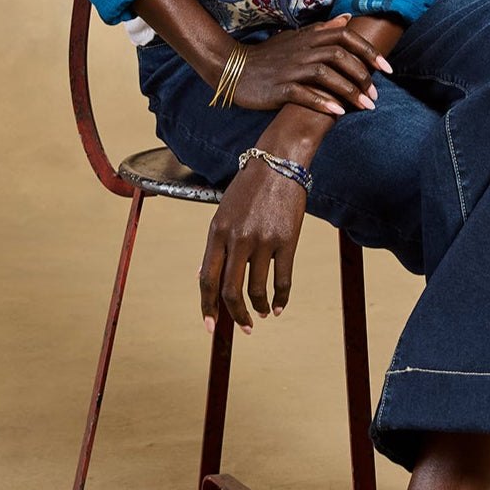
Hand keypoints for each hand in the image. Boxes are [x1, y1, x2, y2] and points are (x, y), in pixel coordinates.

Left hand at [199, 153, 308, 332]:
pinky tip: (280, 306)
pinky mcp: (287, 240)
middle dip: (236, 316)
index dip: (207, 307)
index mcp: (217, 232)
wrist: (279, 162)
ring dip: (259, 308)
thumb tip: (202, 276)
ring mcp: (263, 240)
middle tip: (244, 327)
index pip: (207, 279)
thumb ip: (215, 245)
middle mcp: (238, 238)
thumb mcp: (223, 212)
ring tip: (263, 313)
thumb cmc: (249, 188)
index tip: (210, 327)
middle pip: (230, 291)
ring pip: (257, 289)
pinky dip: (281, 298)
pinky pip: (283, 279)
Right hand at [230, 13, 392, 115]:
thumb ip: (322, 29)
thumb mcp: (296, 37)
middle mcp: (302, 50)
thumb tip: (346, 18)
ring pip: (325, 74)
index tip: (386, 68)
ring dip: (349, 90)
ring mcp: (290, 69)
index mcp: (309, 37)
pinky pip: (303, 94)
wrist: (234, 69)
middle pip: (340, 55)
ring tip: (365, 106)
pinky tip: (338, 112)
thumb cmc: (269, 56)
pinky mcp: (278, 88)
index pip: (345, 36)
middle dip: (362, 74)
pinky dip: (323, 102)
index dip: (369, 51)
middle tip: (374, 94)